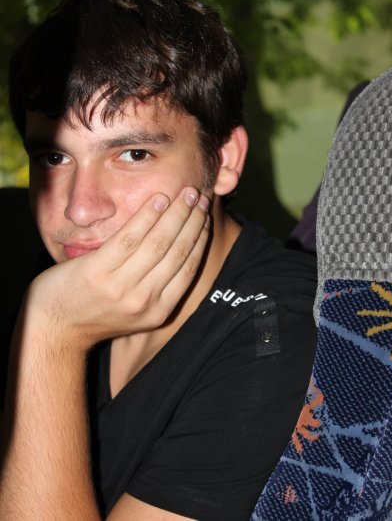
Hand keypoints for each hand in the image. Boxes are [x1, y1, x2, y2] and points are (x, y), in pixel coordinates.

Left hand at [17, 187, 209, 350]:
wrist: (56, 327)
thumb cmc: (97, 312)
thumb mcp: (137, 311)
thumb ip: (159, 288)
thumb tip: (185, 250)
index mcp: (158, 312)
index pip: (189, 268)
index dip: (201, 238)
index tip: (206, 217)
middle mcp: (144, 302)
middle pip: (178, 251)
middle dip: (193, 220)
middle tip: (200, 197)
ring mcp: (120, 287)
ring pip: (158, 242)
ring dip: (176, 213)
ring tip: (186, 193)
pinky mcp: (98, 272)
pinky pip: (129, 237)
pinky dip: (148, 215)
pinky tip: (159, 199)